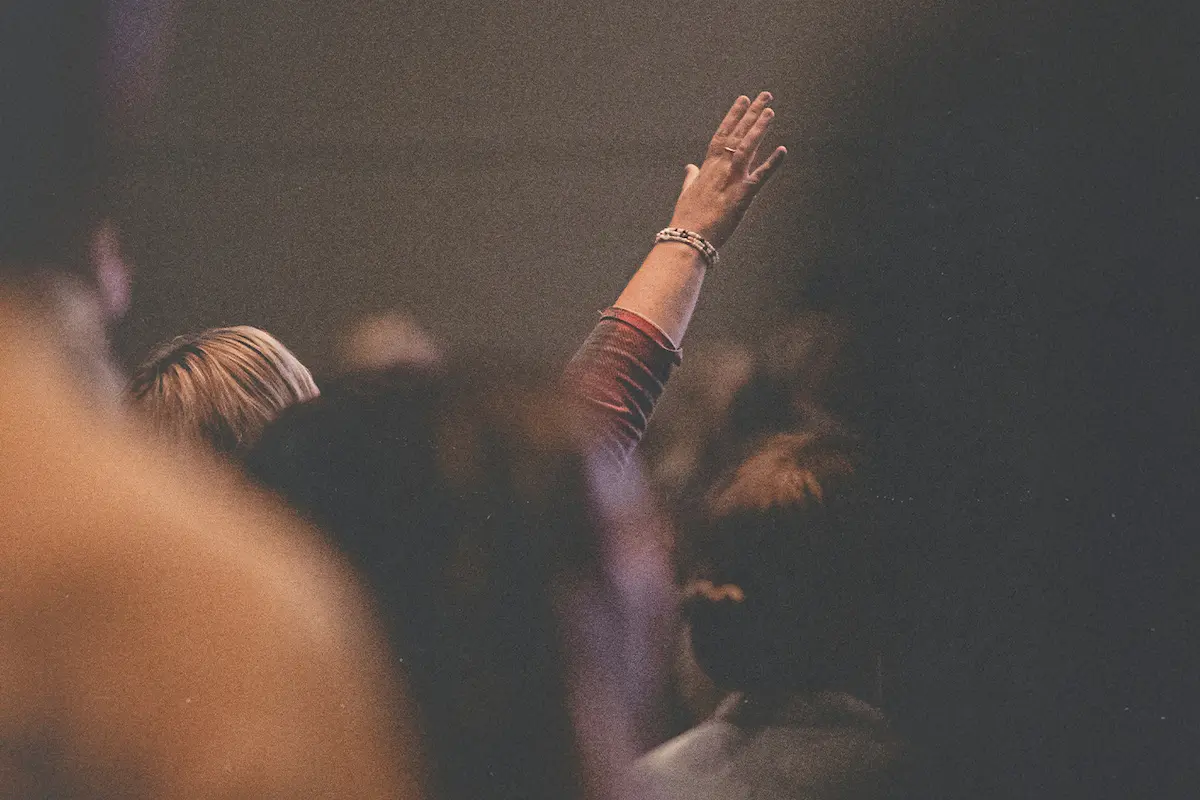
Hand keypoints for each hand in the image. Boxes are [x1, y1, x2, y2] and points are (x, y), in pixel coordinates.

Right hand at [667, 92, 786, 249]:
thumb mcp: (687, 193)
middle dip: (751, 114)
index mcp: (707, 168)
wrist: (688, 238)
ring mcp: (731, 180)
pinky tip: (783, 150)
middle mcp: (719, 169)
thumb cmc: (686, 219)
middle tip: (765, 96)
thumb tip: (689, 166)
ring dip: (758, 129)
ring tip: (770, 111)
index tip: (743, 99)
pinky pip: (760, 176)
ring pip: (746, 147)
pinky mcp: (742, 195)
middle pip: (736, 135)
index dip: (733, 116)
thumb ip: (691, 177)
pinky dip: (772, 163)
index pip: (721, 134)